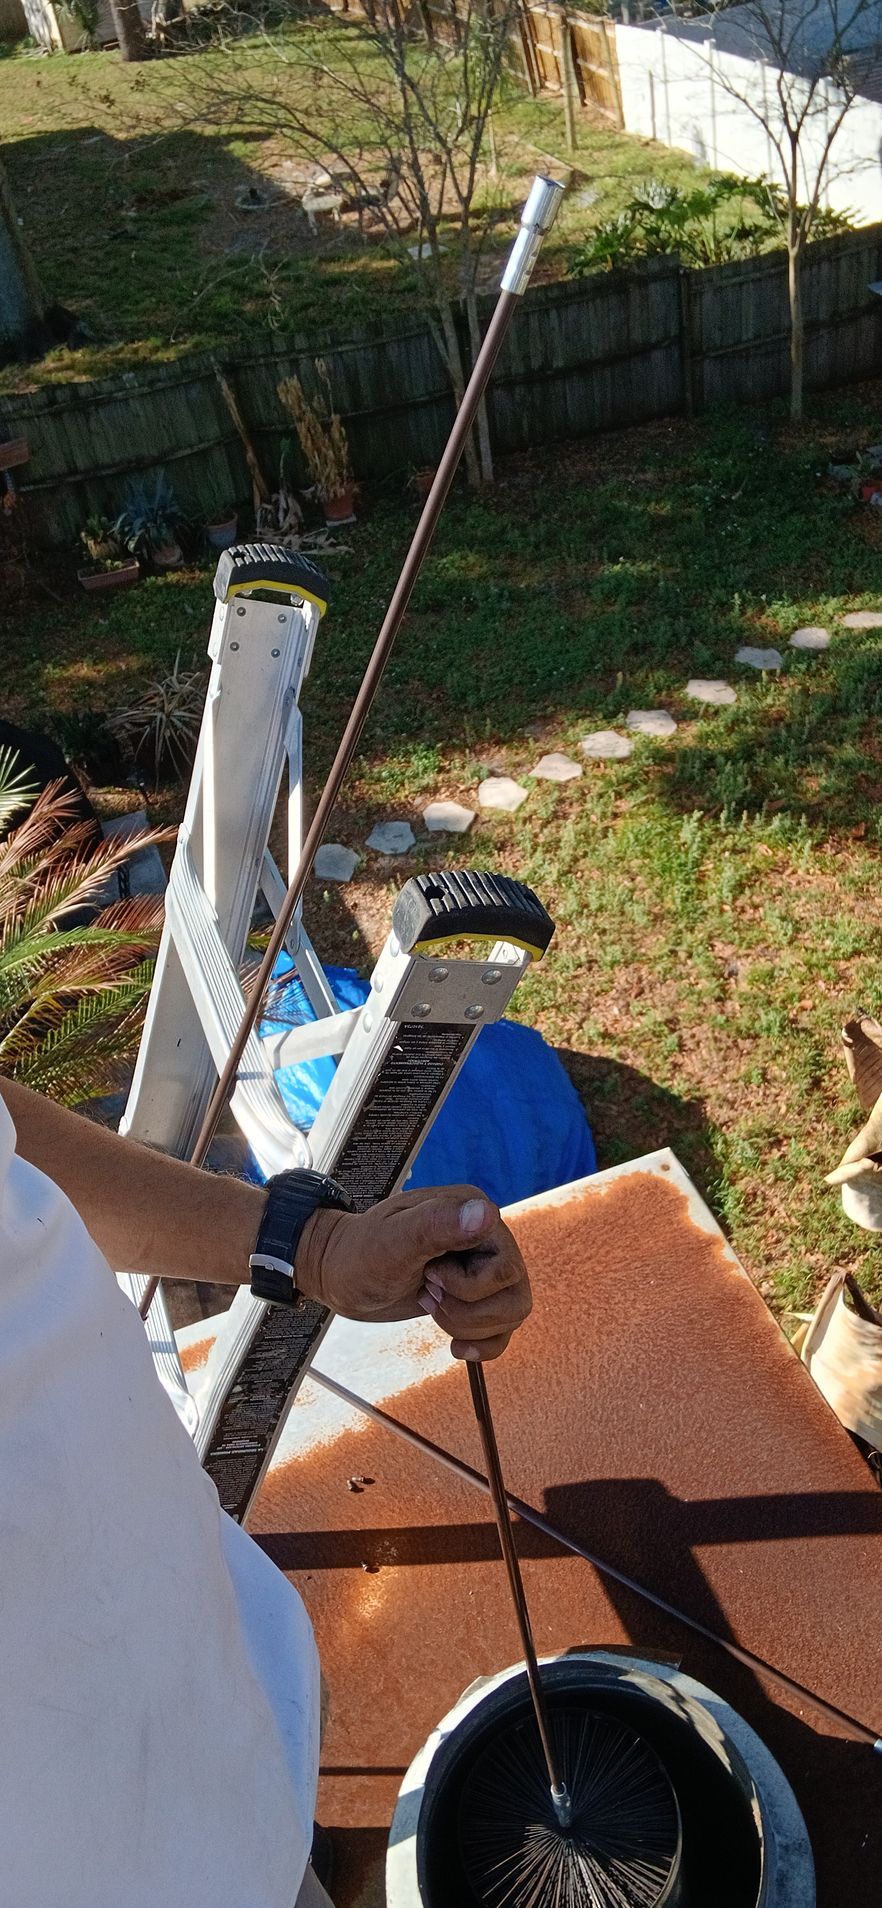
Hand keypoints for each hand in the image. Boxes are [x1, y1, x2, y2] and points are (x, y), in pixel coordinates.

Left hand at [297, 1185, 531, 1360]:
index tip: (428, 1276)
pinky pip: (503, 1330)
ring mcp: (484, 1267)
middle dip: (464, 1310)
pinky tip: (455, 1347)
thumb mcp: (393, 1241)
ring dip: (467, 1325)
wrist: (340, 1274)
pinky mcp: (476, 1295)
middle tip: (424, 1292)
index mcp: (474, 1211)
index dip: (467, 1287)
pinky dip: (482, 1345)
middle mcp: (487, 1237)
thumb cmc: (360, 1253)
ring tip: (428, 1304)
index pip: (505, 1268)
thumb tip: (486, 1213)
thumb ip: (437, 1225)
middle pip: (514, 1295)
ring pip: (512, 1313)